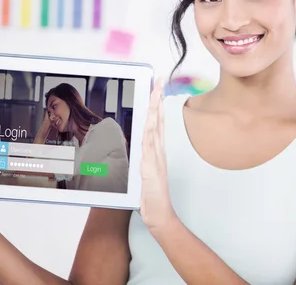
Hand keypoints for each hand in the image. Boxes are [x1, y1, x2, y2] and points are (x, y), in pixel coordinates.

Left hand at [139, 78, 177, 233]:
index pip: (157, 122)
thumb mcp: (145, 171)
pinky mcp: (150, 168)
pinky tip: (150, 121)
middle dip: (158, 99)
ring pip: (155, 128)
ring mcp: (156, 158)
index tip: (157, 87)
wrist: (158, 213)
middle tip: (159, 81)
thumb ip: (142, 157)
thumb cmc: (151, 194)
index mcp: (157, 150)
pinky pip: (149, 146)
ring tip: (156, 93)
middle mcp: (158, 150)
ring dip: (155, 110)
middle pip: (159, 120)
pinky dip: (150, 131)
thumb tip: (137, 146)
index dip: (157, 103)